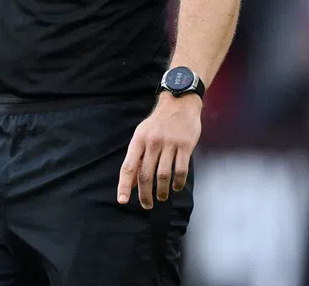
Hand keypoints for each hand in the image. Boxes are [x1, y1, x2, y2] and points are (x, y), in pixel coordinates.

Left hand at [117, 92, 201, 209]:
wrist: (179, 103)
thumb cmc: (158, 123)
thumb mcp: (142, 136)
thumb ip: (137, 158)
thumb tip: (131, 183)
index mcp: (138, 140)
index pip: (128, 166)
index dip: (124, 185)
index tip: (122, 200)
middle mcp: (152, 142)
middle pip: (146, 174)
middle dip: (145, 194)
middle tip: (146, 205)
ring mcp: (169, 143)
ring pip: (163, 175)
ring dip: (162, 191)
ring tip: (161, 198)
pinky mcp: (185, 145)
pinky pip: (181, 169)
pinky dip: (178, 182)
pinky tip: (176, 188)